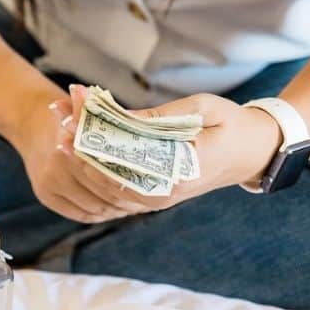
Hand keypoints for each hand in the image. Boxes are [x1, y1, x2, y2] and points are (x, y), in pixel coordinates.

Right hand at [11, 87, 150, 222]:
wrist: (29, 122)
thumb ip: (106, 117)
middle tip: (148, 201)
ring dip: (117, 210)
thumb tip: (135, 119)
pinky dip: (101, 215)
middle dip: (129, 200)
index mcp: (72, 145)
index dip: (132, 184)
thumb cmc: (68, 116)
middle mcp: (58, 167)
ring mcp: (50, 183)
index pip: (110, 175)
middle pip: (104, 195)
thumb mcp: (86, 112)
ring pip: (95, 208)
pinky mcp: (45, 195)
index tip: (151, 188)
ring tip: (135, 206)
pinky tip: (115, 210)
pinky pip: (81, 214)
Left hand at [45, 87, 283, 220]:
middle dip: (79, 145)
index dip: (95, 137)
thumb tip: (117, 117)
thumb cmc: (229, 124)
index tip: (74, 116)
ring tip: (60, 127)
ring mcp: (153, 200)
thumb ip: (158, 116)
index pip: (125, 156)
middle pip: (107, 173)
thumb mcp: (201, 108)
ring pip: (104, 186)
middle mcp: (162, 193)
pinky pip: (112, 190)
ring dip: (79, 158)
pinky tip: (76, 148)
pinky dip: (91, 169)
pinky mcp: (148, 199)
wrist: (250, 153)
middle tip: (58, 116)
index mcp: (179, 171)